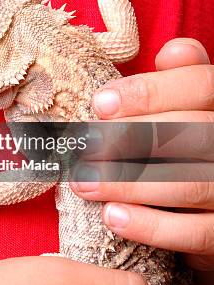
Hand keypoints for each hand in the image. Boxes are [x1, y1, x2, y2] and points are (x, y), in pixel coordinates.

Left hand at [71, 38, 213, 284]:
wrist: (212, 193)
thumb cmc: (197, 137)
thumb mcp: (195, 102)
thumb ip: (184, 77)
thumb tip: (172, 52)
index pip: (200, 85)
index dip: (150, 93)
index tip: (100, 104)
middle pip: (191, 135)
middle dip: (129, 141)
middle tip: (83, 149)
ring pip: (190, 184)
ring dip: (128, 185)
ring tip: (85, 183)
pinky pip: (197, 232)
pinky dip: (152, 226)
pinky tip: (113, 217)